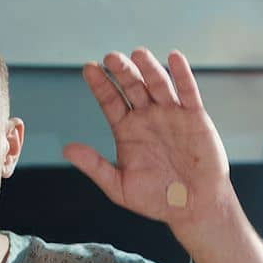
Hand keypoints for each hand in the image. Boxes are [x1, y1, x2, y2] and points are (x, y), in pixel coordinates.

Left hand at [64, 49, 235, 229]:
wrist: (194, 208)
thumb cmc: (156, 199)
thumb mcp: (119, 187)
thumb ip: (95, 166)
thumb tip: (67, 149)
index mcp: (127, 130)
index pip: (110, 101)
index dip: (100, 85)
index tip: (89, 68)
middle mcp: (147, 117)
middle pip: (132, 87)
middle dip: (122, 71)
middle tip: (111, 57)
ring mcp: (171, 114)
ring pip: (158, 84)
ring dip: (148, 68)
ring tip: (138, 54)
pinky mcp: (195, 117)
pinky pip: (188, 92)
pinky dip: (182, 74)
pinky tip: (173, 58)